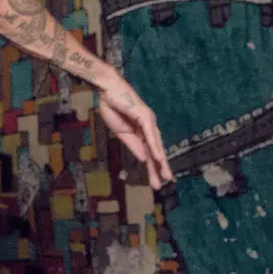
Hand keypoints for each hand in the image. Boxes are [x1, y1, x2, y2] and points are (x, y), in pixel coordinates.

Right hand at [95, 73, 173, 190]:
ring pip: (156, 145)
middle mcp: (149, 126)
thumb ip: (133, 145)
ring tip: (164, 176)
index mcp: (142, 130)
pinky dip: (154, 146)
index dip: (153, 167)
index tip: (156, 181)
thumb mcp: (121, 132)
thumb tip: (144, 158)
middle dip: (159, 168)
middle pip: (156, 151)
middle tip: (164, 184)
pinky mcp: (144, 116)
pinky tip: (158, 158)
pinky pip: (150, 135)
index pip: (149, 152)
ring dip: (160, 161)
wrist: (107, 89)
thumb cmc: (113, 106)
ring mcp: (148, 121)